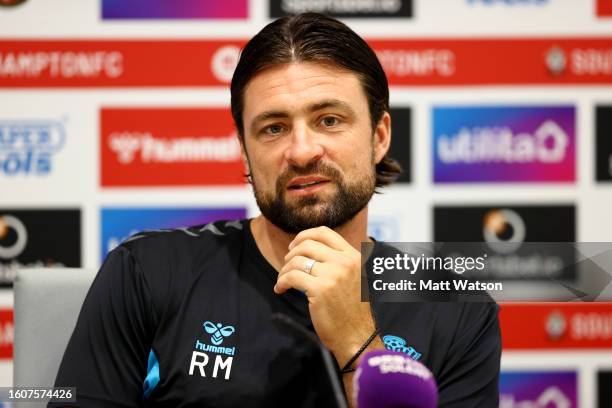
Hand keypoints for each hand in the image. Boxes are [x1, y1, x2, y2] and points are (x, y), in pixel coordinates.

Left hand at [273, 226, 376, 366]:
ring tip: (283, 281)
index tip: (293, 247)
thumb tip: (309, 248)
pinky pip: (291, 277)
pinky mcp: (319, 290)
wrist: (359, 337)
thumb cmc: (353, 311)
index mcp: (354, 256)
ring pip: (296, 261)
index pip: (324, 232)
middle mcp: (345, 262)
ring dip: (284, 270)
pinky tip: (281, 289)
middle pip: (307, 245)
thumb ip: (339, 261)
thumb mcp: (355, 278)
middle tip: (286, 267)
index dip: (304, 235)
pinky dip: (281, 282)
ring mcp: (333, 275)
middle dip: (290, 254)